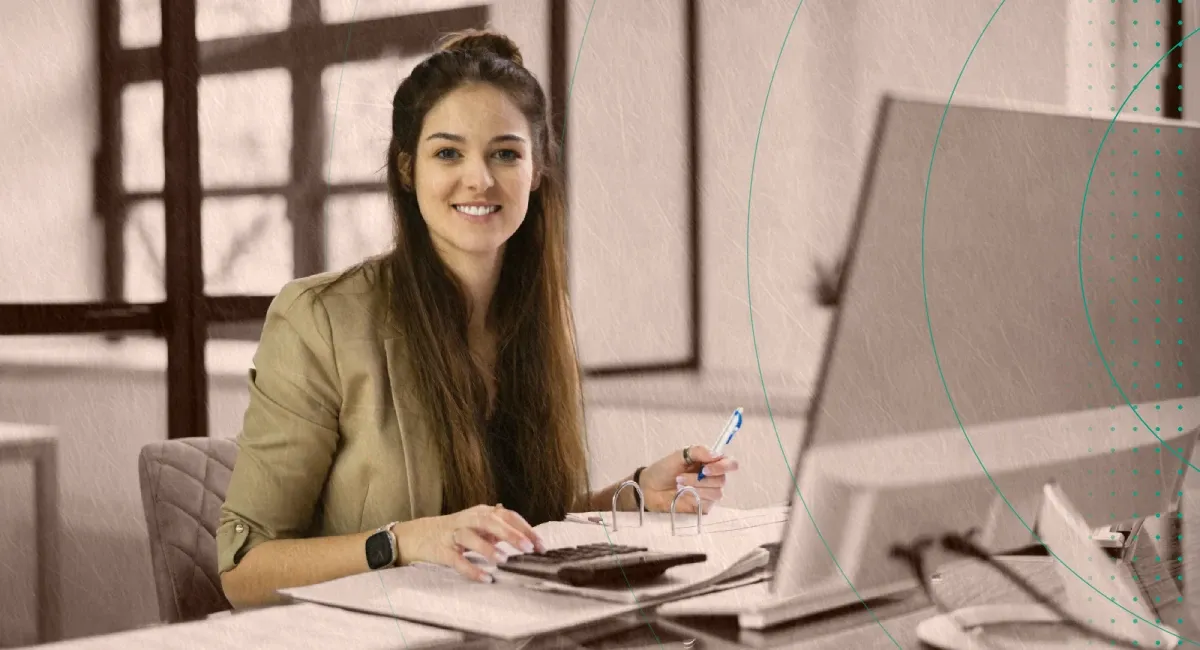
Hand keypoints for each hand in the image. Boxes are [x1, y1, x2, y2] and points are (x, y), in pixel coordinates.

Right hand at [394, 504, 546, 582]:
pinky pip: (456, 560)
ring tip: (503, 560)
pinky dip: (471, 569)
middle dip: (510, 534)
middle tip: (527, 548)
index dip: (525, 529)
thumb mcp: (480, 527)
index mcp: (481, 513)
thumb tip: (528, 536)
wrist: (418, 535)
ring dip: (487, 547)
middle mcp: (468, 520)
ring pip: (470, 537)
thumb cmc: (456, 532)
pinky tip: (484, 578)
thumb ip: (501, 529)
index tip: (540, 545)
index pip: (507, 516)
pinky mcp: (441, 551)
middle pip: (490, 521)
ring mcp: (453, 535)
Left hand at [637, 445, 740, 513]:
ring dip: (696, 488)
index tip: (706, 468)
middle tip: (681, 477)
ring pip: (716, 493)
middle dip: (701, 479)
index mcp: (710, 462)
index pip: (730, 464)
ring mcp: (709, 492)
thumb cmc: (664, 469)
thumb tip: (716, 455)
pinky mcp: (703, 506)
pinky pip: (708, 503)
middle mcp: (713, 477)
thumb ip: (698, 451)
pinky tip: (682, 494)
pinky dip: (695, 497)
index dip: (723, 466)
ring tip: (679, 484)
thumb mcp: (679, 455)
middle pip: (723, 479)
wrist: (650, 488)